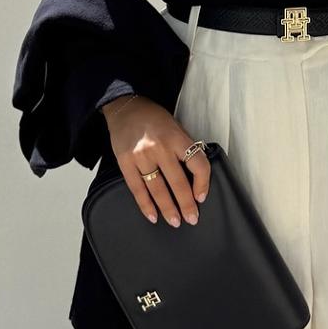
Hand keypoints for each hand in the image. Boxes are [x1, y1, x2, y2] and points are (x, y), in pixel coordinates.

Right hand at [102, 93, 210, 226]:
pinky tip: (152, 216)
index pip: (197, 164)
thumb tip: (196, 174)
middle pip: (177, 182)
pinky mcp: (125, 162)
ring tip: (175, 221)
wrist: (125, 107)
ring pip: (157, 189)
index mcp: (176, 137)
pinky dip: (145, 205)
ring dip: (167, 208)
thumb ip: (185, 148)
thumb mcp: (176, 126)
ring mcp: (140, 156)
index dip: (203, 183)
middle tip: (192, 218)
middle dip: (186, 204)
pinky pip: (137, 189)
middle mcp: (159, 147)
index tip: (202, 197)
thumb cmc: (154, 117)